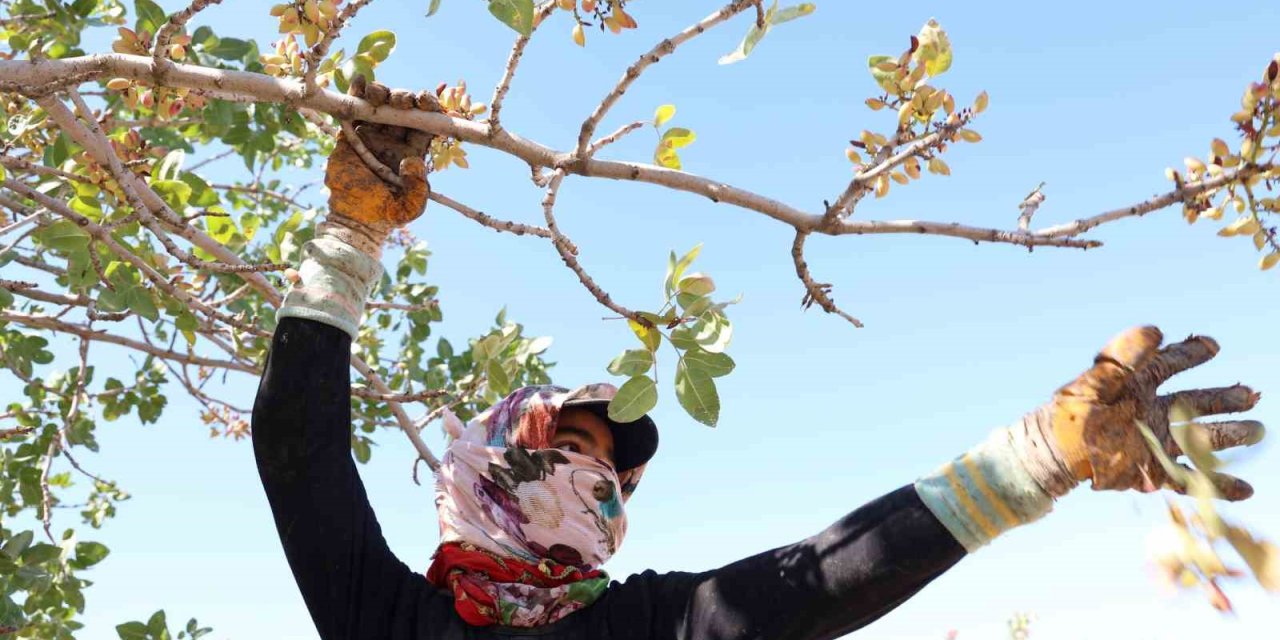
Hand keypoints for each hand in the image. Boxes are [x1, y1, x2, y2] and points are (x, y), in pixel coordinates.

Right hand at [324, 75, 435, 234]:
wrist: (352, 218)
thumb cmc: (384, 214)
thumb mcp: (409, 207)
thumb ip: (417, 188)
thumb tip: (412, 161)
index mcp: (413, 150)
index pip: (426, 122)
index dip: (430, 107)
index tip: (427, 101)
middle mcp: (394, 138)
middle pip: (404, 108)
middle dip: (405, 97)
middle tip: (402, 101)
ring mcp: (372, 132)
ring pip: (381, 102)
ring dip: (382, 91)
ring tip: (378, 95)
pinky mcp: (349, 131)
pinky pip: (354, 106)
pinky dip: (357, 90)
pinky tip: (360, 82)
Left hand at [1047, 326, 1262, 499]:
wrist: (1056, 452)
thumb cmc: (1071, 412)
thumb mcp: (1098, 379)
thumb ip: (1127, 356)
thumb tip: (1158, 329)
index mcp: (1137, 386)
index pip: (1171, 365)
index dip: (1191, 354)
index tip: (1212, 346)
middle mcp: (1152, 412)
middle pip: (1196, 403)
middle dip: (1225, 398)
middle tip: (1252, 395)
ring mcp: (1156, 442)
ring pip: (1202, 438)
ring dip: (1231, 434)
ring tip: (1258, 430)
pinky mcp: (1154, 471)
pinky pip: (1192, 479)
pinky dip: (1218, 485)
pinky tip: (1246, 489)